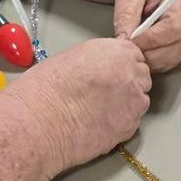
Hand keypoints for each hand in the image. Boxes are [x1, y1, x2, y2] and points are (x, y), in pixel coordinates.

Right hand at [26, 36, 150, 166]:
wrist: (39, 122)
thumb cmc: (46, 88)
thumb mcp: (74, 57)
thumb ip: (98, 59)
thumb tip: (103, 68)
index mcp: (118, 51)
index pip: (135, 55)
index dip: (122, 66)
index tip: (113, 74)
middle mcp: (131, 74)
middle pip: (141, 78)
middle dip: (127, 84)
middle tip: (104, 94)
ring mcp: (134, 103)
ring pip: (139, 102)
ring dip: (125, 105)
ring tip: (98, 112)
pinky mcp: (129, 129)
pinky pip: (131, 124)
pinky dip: (119, 124)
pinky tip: (97, 125)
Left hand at [111, 0, 180, 72]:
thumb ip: (127, 12)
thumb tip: (123, 40)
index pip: (177, 27)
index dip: (154, 38)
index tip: (132, 41)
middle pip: (177, 47)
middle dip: (150, 53)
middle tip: (127, 49)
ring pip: (173, 58)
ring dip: (151, 60)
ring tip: (130, 48)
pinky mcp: (178, 40)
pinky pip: (168, 59)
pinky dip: (152, 60)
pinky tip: (137, 50)